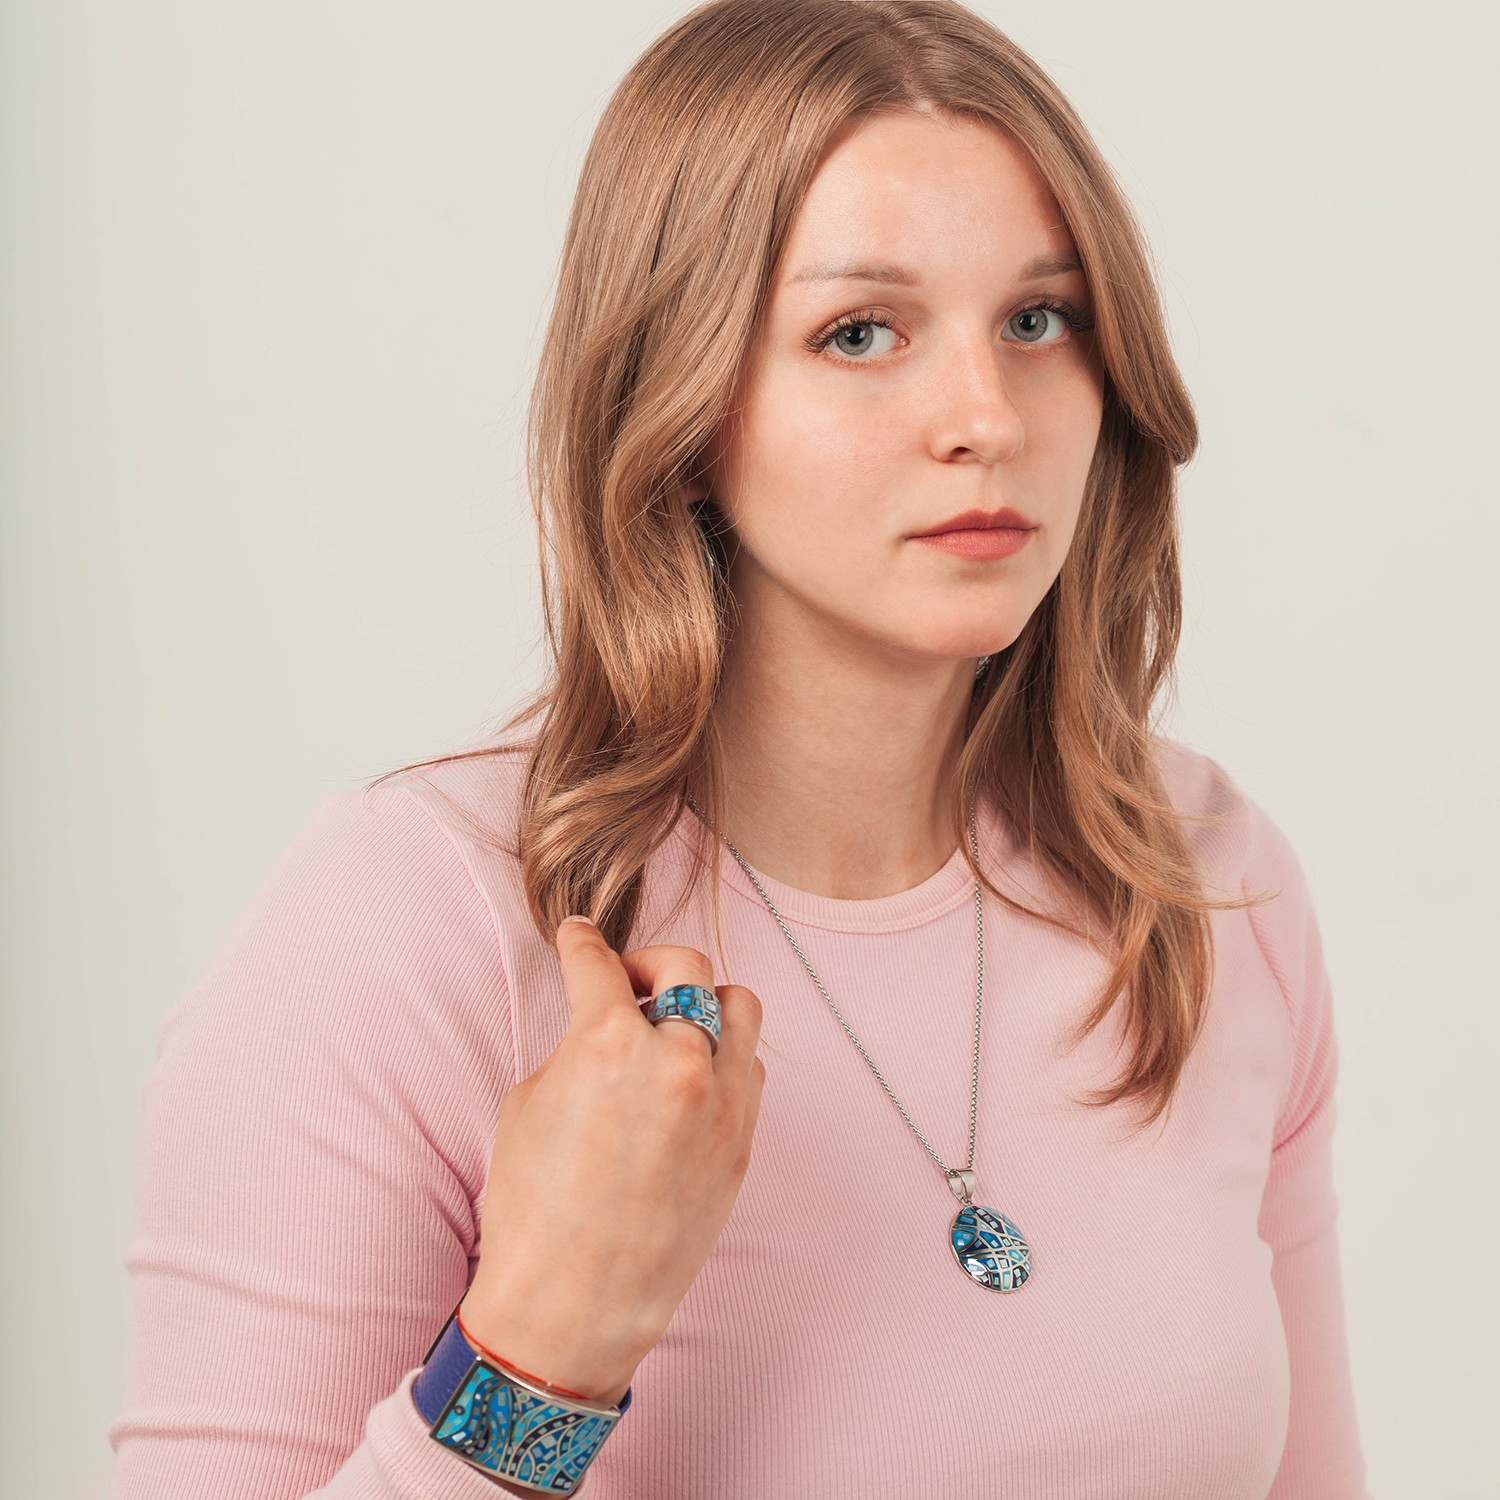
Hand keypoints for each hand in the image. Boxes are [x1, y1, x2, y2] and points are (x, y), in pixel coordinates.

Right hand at [460, 918, 765, 1404]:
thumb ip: (578, 1046)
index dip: (580, 942)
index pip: (597, 963)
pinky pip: (748, 1067)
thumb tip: (605, 1026)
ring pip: (738, 1006)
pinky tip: (690, 1079)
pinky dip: (723, 1057)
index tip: (578, 936)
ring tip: (672, 1025)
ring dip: (703, 1003)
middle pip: (685, 966)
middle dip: (649, 961)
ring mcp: (720, 1099)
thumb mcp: (531, 1105)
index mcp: (607, 1041)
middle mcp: (675, 1059)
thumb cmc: (533, 1210)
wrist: (572, 1305)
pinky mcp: (743, 1139)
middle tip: (627, 978)